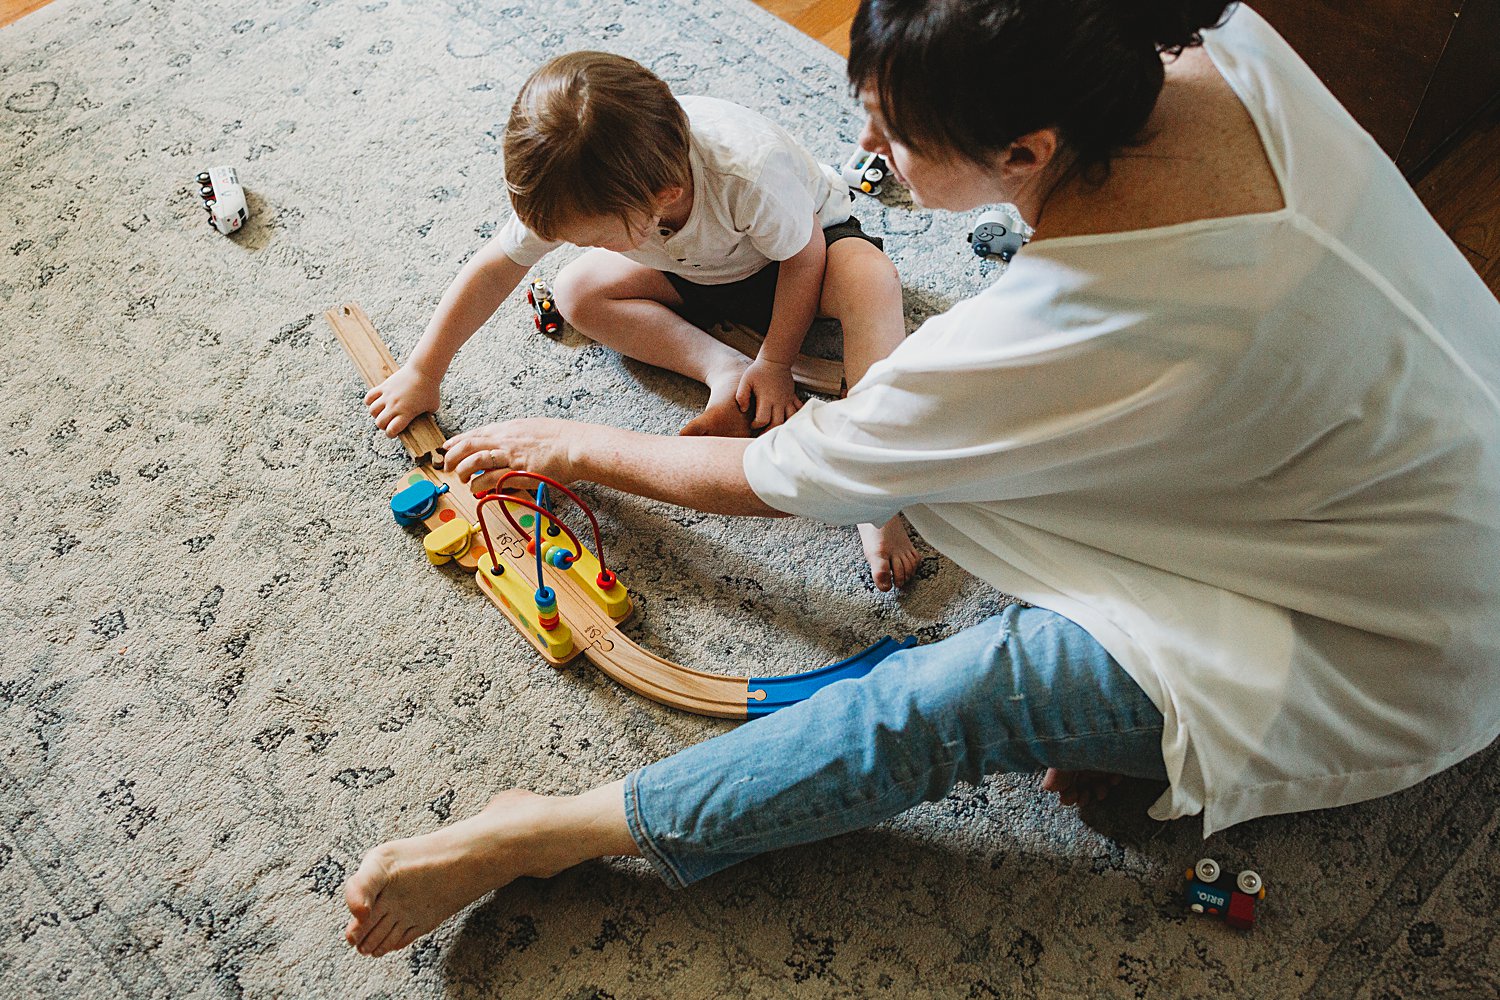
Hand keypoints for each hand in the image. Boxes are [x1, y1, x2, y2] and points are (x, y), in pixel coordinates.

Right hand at [365, 363, 441, 437]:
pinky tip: (376, 401)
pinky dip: (369, 401)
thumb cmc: (431, 389)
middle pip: (379, 423)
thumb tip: (423, 419)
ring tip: (383, 411)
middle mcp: (395, 406)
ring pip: (372, 411)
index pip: (391, 430)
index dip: (391, 434)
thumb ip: (426, 415)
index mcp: (406, 413)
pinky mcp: (384, 386)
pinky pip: (369, 397)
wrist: (423, 370)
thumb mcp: (433, 407)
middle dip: (383, 425)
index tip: (394, 431)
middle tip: (389, 422)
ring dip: (376, 414)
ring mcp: (388, 396)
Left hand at [441, 417, 576, 494]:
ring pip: (476, 461)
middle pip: (469, 445)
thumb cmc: (561, 438)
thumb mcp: (534, 428)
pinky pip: (492, 479)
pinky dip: (479, 484)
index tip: (447, 447)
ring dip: (464, 471)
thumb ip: (516, 435)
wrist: (577, 446)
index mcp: (509, 429)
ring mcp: (512, 457)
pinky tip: (475, 488)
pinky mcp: (519, 473)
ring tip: (461, 479)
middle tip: (448, 466)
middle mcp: (506, 440)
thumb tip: (505, 441)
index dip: (457, 441)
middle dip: (453, 456)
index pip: (476, 433)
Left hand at [734, 359, 800, 429]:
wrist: (775, 360)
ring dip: (783, 426)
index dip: (756, 425)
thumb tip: (743, 410)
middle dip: (769, 431)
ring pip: (790, 418)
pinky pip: (799, 409)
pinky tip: (790, 421)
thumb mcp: (746, 380)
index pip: (763, 419)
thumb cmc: (758, 371)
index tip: (752, 424)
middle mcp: (779, 401)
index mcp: (767, 398)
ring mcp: (787, 399)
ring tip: (776, 429)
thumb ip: (742, 395)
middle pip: (777, 423)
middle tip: (762, 433)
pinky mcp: (792, 397)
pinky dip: (796, 417)